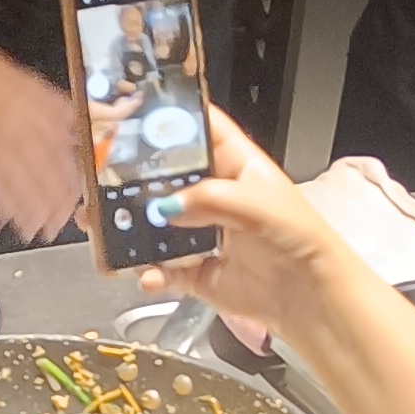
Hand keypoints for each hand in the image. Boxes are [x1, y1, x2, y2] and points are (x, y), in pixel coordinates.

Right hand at [0, 46, 85, 242]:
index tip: (73, 207)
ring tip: (30, 231)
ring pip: (9, 189)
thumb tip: (113, 119)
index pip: (59, 164)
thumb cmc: (8, 85)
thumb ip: (79, 115)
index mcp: (41, 124)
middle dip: (45, 209)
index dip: (66, 189)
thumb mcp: (50, 95)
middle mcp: (17, 140)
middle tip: (53, 229)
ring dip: (19, 213)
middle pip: (35, 181)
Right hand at [131, 108, 347, 340]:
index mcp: (235, 165)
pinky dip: (150, 273)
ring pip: (156, 225)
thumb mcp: (259, 205)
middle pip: (166, 178)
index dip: (171, 120)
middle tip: (106, 181)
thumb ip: (210, 199)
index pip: (200, 130)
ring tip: (114, 232)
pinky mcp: (195, 272)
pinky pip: (161, 269)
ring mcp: (200, 234)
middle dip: (136, 180)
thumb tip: (166, 206)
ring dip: (135, 230)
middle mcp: (214, 195)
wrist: (308, 296)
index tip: (135, 117)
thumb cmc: (298, 238)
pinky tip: (149, 275)